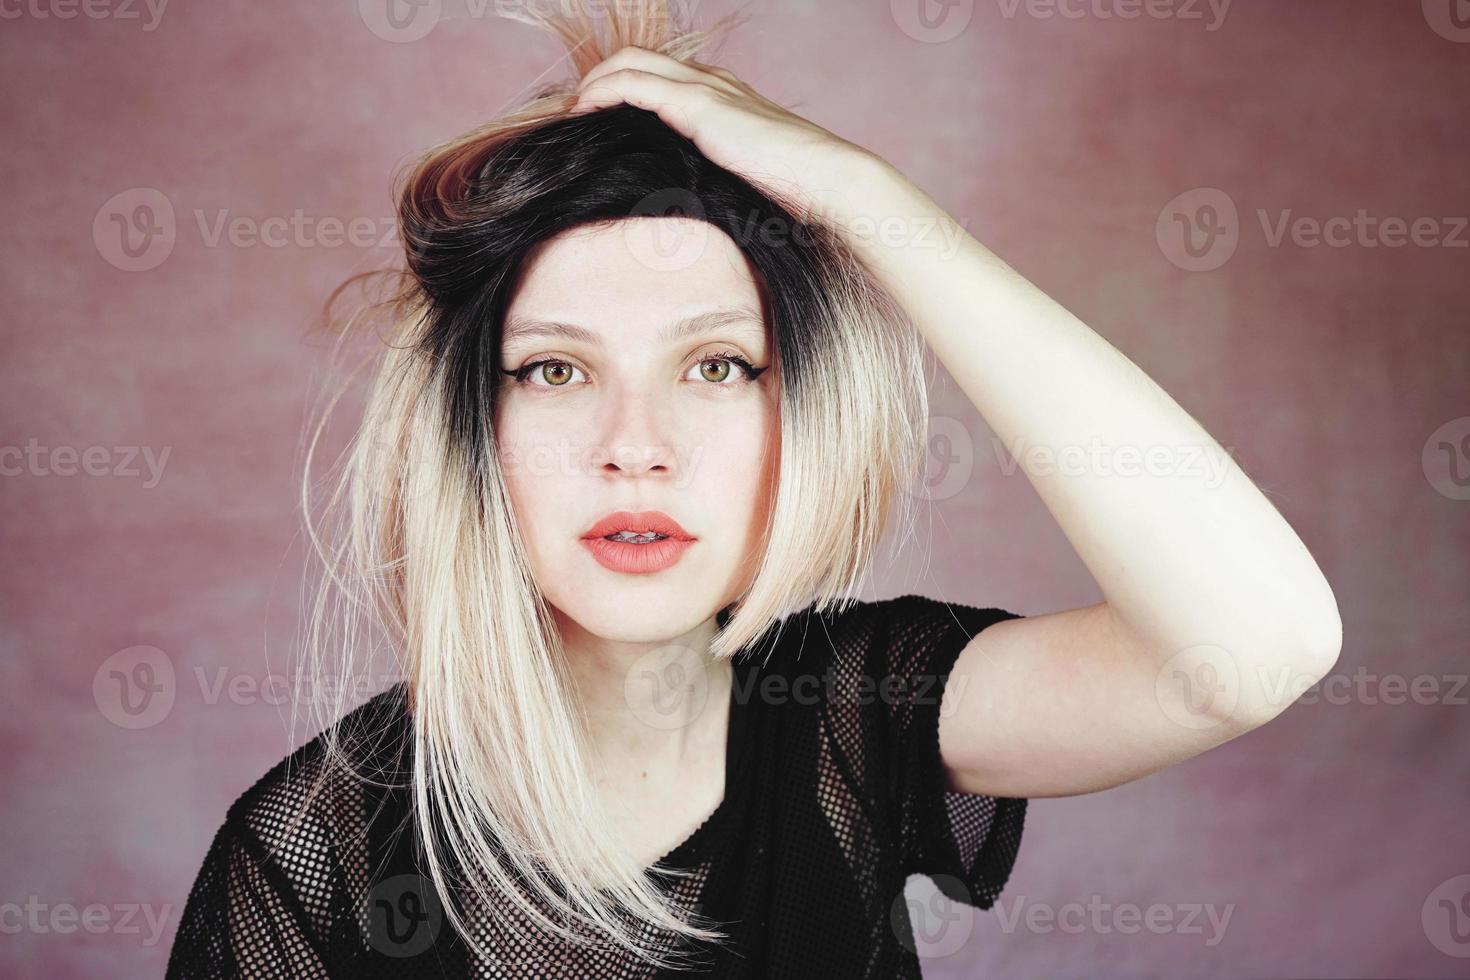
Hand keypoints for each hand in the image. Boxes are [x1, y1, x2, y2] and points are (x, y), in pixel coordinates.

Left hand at [570, 46, 896, 237]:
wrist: (826, 181)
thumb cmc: (796, 193)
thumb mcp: (745, 182)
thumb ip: (716, 180)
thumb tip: (693, 208)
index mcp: (726, 98)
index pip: (663, 78)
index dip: (626, 91)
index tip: (599, 121)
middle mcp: (713, 82)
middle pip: (639, 60)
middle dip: (601, 80)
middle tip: (578, 114)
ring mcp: (705, 88)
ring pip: (629, 62)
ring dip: (594, 83)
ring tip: (573, 113)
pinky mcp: (697, 104)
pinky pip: (632, 83)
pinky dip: (602, 92)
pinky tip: (584, 113)